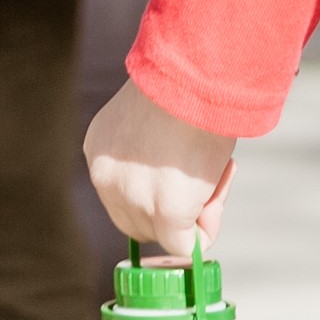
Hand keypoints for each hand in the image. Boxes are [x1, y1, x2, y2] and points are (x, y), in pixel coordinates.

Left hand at [84, 78, 236, 257]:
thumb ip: (155, 150)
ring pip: (164, 235)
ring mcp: (133, 198)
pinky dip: (206, 232)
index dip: (159, 189)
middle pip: (137, 221)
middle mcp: (106, 177)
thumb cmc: (186, 82)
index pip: (123, 192)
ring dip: (196, 215)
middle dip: (174, 210)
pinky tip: (218, 194)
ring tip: (217, 171)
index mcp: (101, 148)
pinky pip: (187, 247)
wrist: (195, 72)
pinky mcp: (165, 213)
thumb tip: (184, 180)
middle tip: (207, 176)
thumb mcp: (154, 116)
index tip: (186, 166)